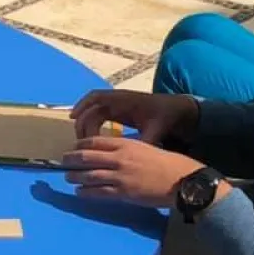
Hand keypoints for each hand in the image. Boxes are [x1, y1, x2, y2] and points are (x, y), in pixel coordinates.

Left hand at [63, 136, 211, 206]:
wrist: (180, 180)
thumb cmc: (165, 163)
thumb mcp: (144, 147)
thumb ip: (126, 149)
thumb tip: (110, 154)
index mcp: (125, 144)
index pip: (95, 142)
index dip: (80, 145)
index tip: (73, 148)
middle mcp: (119, 158)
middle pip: (87, 157)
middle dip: (71, 159)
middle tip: (63, 162)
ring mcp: (120, 176)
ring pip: (89, 175)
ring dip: (75, 176)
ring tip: (67, 178)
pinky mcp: (123, 192)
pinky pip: (99, 192)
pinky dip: (86, 192)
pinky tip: (80, 192)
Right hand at [71, 90, 199, 144]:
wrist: (177, 111)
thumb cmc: (166, 116)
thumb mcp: (157, 129)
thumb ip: (145, 141)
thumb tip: (134, 156)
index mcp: (124, 100)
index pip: (96, 98)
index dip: (82, 107)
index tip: (76, 124)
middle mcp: (117, 101)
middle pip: (91, 108)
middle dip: (82, 123)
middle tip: (80, 143)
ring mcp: (117, 106)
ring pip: (93, 113)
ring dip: (85, 126)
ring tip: (82, 145)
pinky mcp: (119, 113)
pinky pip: (100, 117)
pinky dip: (92, 125)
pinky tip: (89, 141)